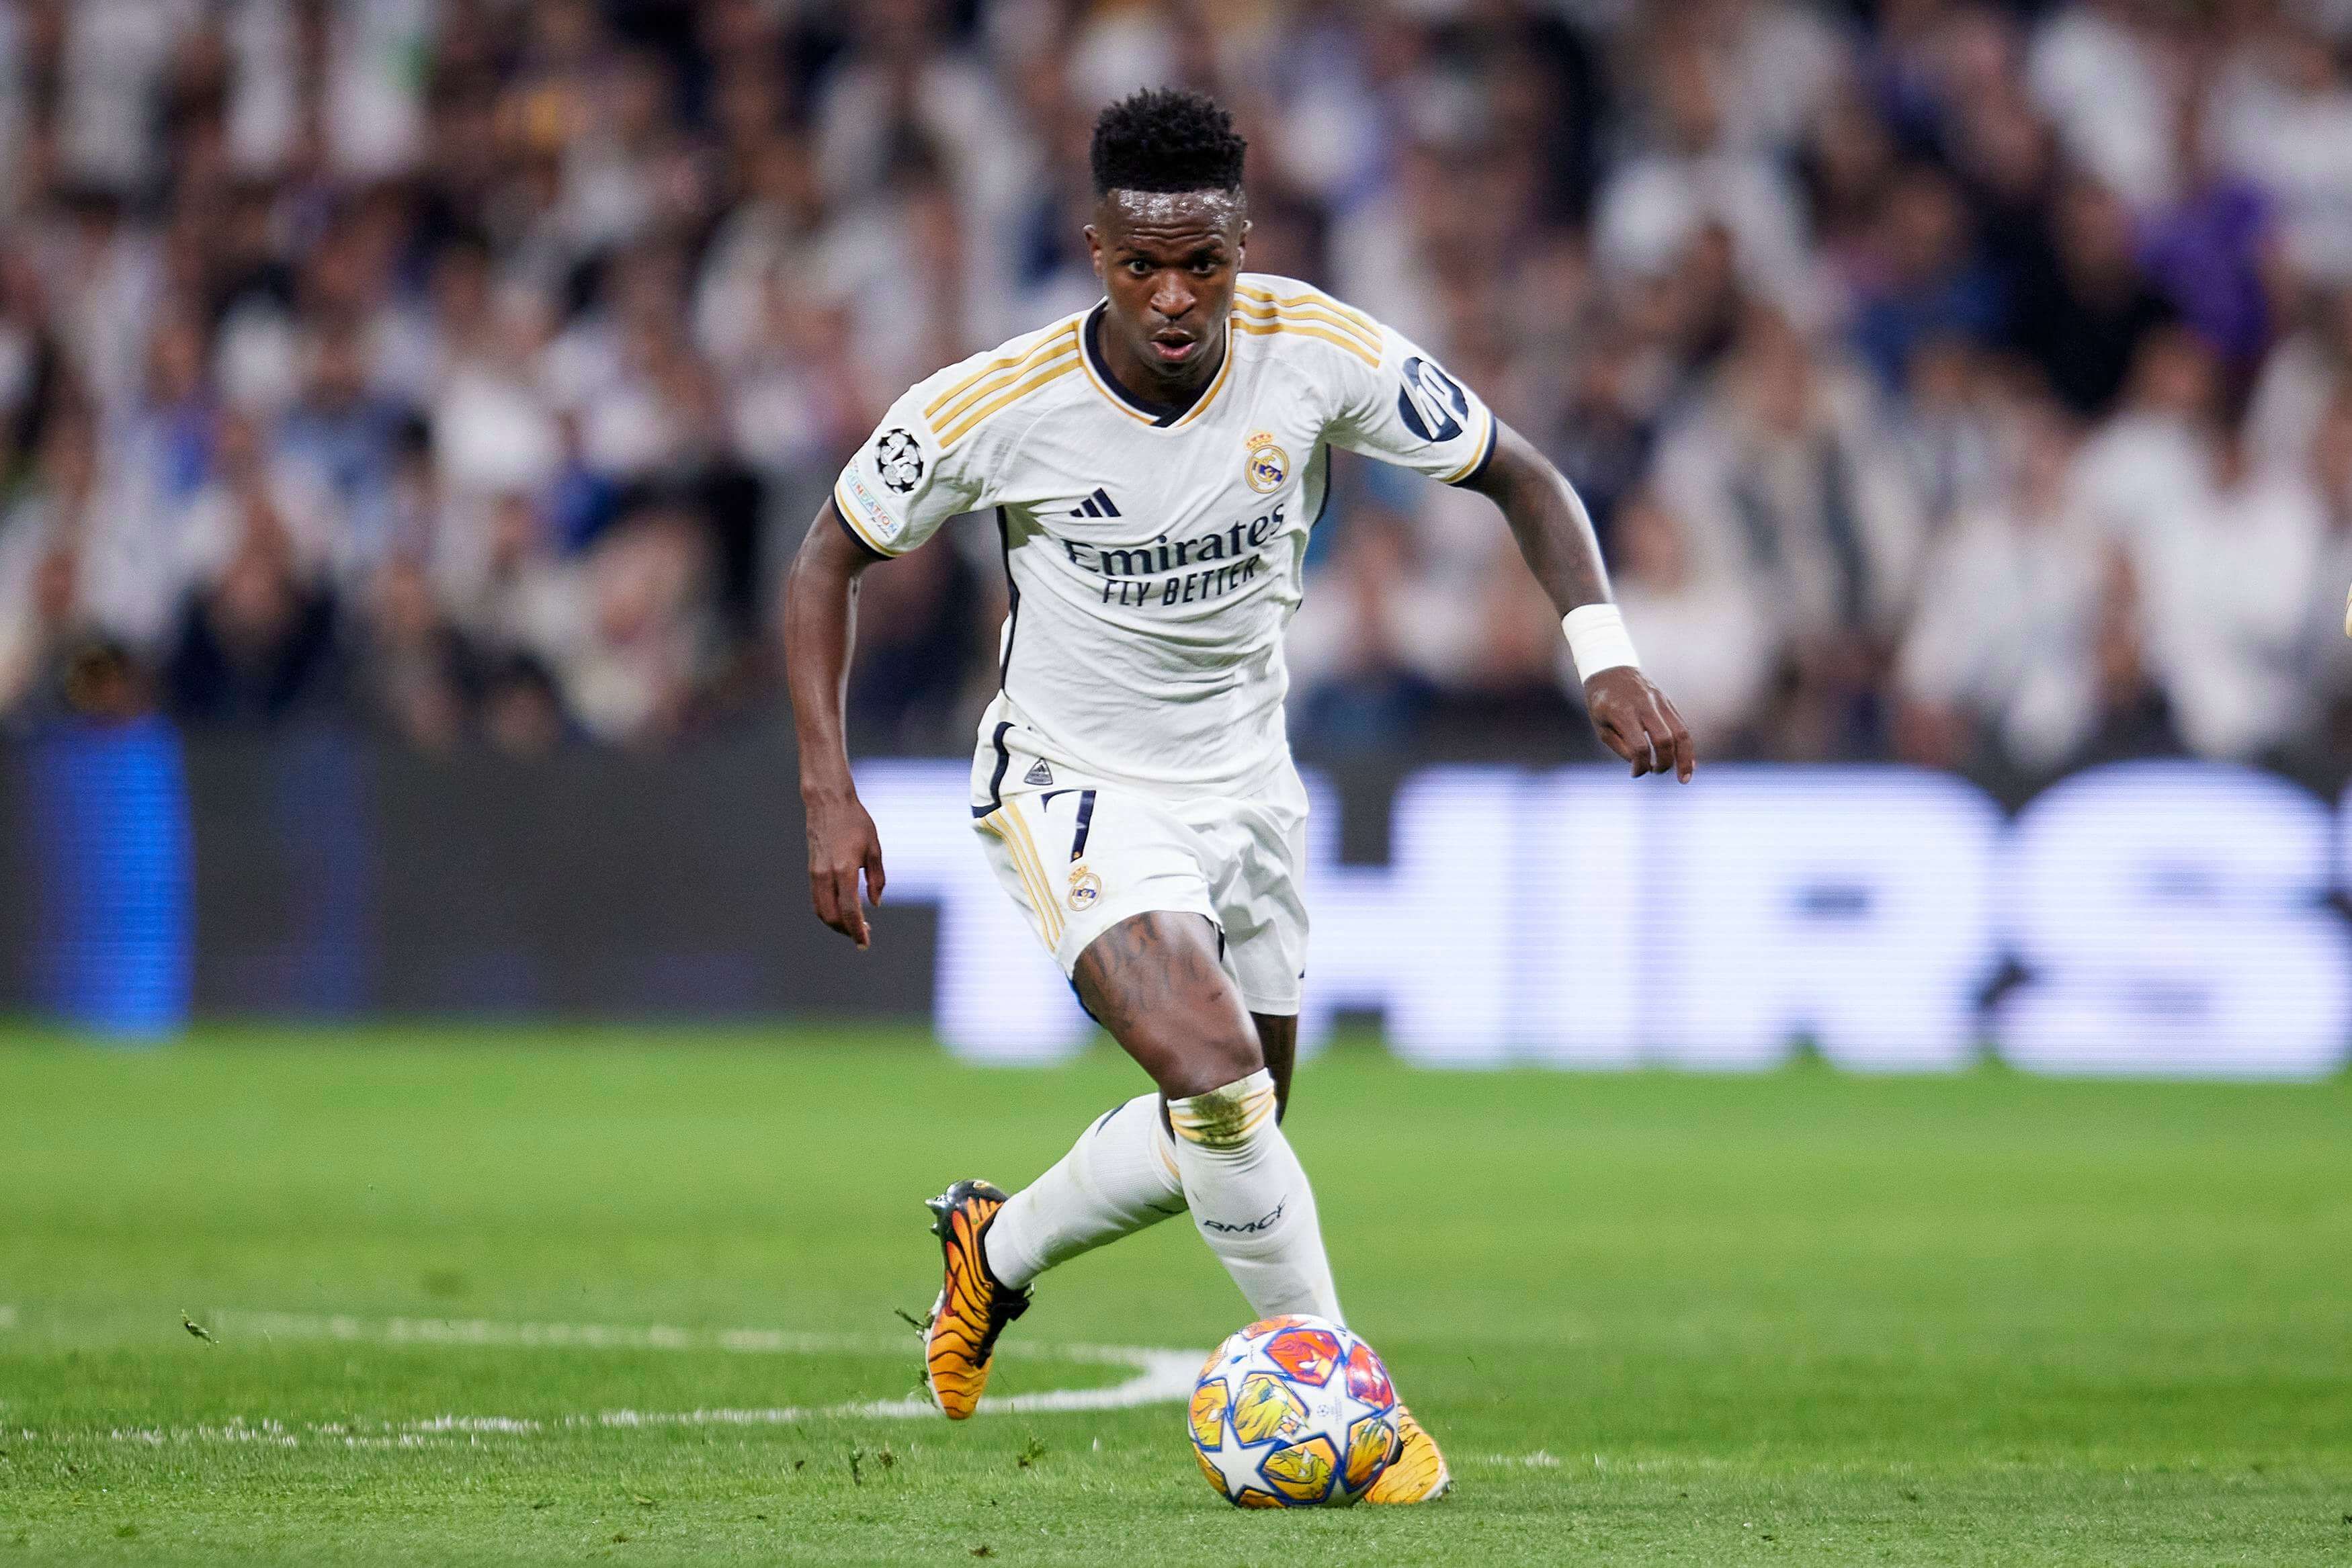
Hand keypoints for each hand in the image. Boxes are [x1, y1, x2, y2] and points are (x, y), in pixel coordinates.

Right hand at [804, 787, 886, 946]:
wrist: (828, 803)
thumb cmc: (856, 822)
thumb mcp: (875, 849)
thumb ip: (876, 879)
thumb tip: (875, 904)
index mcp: (845, 869)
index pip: (850, 910)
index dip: (857, 930)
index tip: (865, 943)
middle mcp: (826, 874)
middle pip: (832, 916)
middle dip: (847, 931)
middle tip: (864, 935)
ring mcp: (815, 873)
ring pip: (821, 911)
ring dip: (836, 924)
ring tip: (854, 926)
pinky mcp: (811, 870)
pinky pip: (817, 899)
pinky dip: (828, 911)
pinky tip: (842, 911)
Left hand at [1585, 667, 1694, 780]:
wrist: (1610, 668)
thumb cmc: (1601, 702)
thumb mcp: (1600, 725)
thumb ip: (1620, 746)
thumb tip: (1642, 765)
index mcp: (1622, 712)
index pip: (1639, 746)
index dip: (1640, 765)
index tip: (1635, 773)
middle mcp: (1644, 705)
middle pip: (1665, 740)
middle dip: (1665, 763)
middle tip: (1656, 772)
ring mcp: (1659, 701)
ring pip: (1681, 733)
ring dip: (1685, 759)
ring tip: (1685, 779)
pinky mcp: (1668, 702)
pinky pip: (1682, 726)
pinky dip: (1686, 746)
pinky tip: (1687, 763)